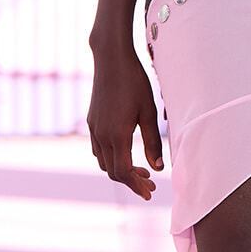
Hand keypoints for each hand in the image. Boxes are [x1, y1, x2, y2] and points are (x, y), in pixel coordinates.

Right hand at [87, 47, 163, 198]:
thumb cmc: (134, 83)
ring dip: (121, 170)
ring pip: (104, 162)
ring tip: (142, 169)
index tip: (150, 192)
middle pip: (112, 171)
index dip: (136, 185)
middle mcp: (101, 135)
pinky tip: (126, 153)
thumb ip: (153, 142)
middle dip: (131, 181)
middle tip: (151, 183)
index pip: (123, 172)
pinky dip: (112, 158)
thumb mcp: (149, 112)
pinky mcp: (92, 121)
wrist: (111, 59)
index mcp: (116, 135)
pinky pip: (98, 149)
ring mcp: (94, 128)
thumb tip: (158, 167)